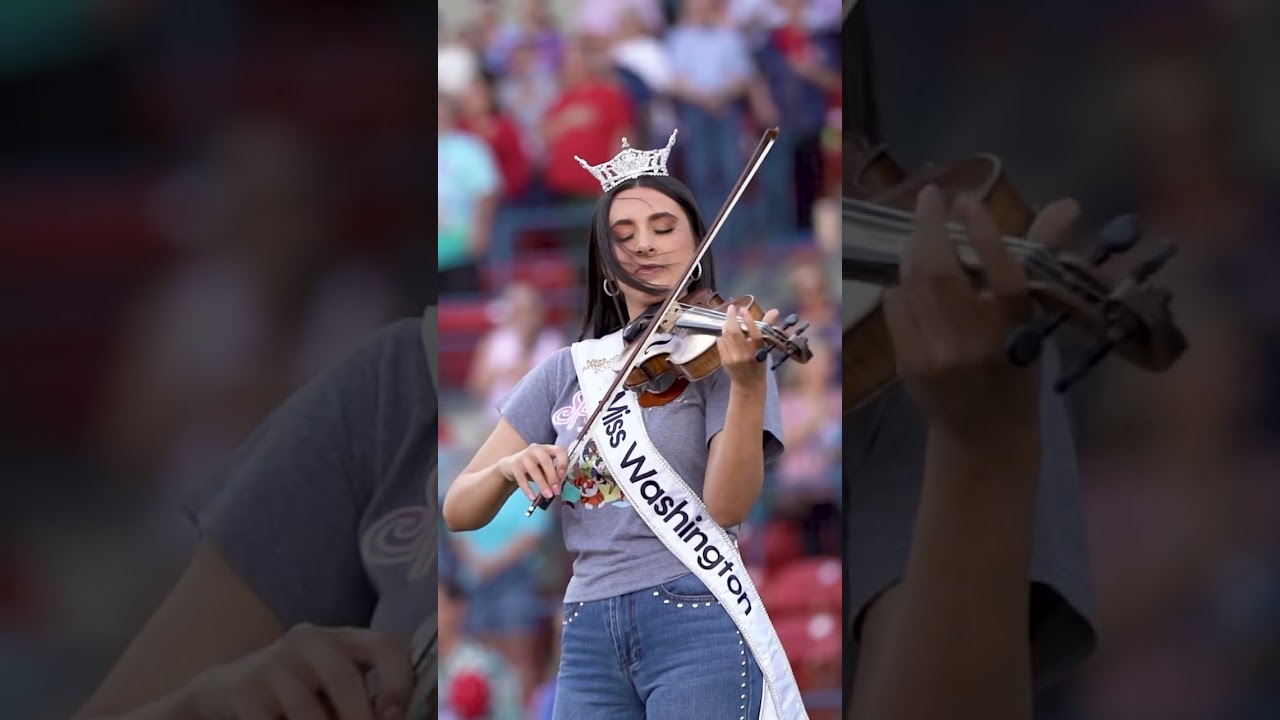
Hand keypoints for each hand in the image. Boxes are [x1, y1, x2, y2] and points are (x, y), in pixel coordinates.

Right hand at [186, 624, 411, 719]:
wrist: (227, 687)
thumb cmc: (298, 689)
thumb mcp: (333, 682)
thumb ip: (364, 696)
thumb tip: (391, 718)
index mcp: (343, 638)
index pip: (385, 645)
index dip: (398, 681)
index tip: (393, 716)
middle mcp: (309, 641)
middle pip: (344, 678)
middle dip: (359, 719)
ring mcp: (274, 664)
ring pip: (307, 711)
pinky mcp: (244, 691)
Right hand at [497, 443, 568, 500]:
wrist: (510, 465)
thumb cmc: (533, 467)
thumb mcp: (544, 468)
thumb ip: (553, 474)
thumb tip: (558, 486)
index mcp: (547, 449)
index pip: (559, 450)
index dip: (563, 462)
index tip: (563, 476)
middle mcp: (536, 449)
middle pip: (546, 461)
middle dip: (552, 477)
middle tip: (556, 491)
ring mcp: (524, 456)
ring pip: (534, 470)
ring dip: (542, 484)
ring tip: (548, 496)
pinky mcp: (514, 465)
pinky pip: (521, 479)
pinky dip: (528, 489)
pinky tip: (532, 497)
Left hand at [719, 304, 778, 387]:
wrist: (748, 384)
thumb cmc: (758, 364)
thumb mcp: (765, 347)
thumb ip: (766, 328)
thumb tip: (774, 311)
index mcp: (758, 351)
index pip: (755, 334)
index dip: (749, 320)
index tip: (743, 309)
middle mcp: (745, 355)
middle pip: (735, 333)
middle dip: (731, 317)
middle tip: (731, 308)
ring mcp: (733, 358)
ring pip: (726, 336)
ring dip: (726, 325)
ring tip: (729, 318)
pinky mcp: (724, 360)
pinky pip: (721, 342)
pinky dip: (723, 335)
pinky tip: (726, 333)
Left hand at [883, 185, 1077, 445]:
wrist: (984, 436)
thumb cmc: (1016, 371)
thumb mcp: (1036, 321)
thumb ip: (1043, 260)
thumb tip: (1067, 205)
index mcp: (1017, 333)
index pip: (1004, 277)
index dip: (985, 233)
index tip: (967, 199)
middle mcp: (974, 345)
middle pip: (941, 274)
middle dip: (929, 226)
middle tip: (930, 196)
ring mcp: (936, 356)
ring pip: (912, 285)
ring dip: (913, 252)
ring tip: (923, 233)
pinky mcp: (909, 363)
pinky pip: (896, 307)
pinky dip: (902, 285)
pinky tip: (912, 280)